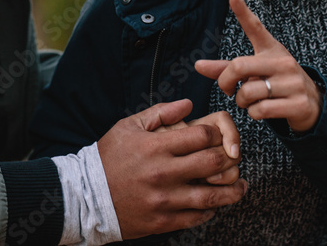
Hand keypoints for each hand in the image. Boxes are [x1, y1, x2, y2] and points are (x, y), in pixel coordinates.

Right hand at [97, 99, 246, 238]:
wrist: (86, 196)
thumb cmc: (108, 157)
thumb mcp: (129, 126)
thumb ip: (161, 113)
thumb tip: (189, 105)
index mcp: (156, 147)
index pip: (203, 136)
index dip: (218, 133)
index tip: (219, 136)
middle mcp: (163, 173)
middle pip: (214, 163)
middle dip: (230, 157)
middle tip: (234, 157)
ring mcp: (165, 200)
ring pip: (213, 195)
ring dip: (233, 189)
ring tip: (240, 184)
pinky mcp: (164, 221)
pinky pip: (198, 217)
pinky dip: (212, 209)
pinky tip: (216, 202)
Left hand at [195, 0, 323, 132]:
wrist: (312, 104)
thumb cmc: (275, 82)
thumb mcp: (254, 72)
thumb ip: (226, 69)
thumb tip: (197, 65)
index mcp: (270, 49)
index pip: (255, 27)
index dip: (242, 10)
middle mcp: (282, 62)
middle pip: (238, 67)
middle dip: (225, 83)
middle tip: (228, 90)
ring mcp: (292, 82)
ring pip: (248, 93)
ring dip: (242, 103)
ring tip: (250, 102)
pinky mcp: (298, 103)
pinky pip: (261, 110)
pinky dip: (254, 114)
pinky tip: (262, 111)